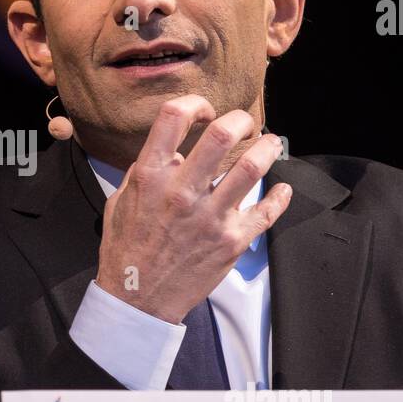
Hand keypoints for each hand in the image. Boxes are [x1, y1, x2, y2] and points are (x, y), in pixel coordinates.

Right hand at [95, 94, 291, 323]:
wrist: (138, 298)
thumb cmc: (126, 250)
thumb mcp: (121, 201)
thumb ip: (144, 172)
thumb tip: (168, 152)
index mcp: (151, 176)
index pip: (174, 117)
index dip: (195, 103)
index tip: (204, 111)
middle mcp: (182, 191)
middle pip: (222, 134)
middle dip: (240, 119)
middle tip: (244, 123)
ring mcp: (210, 216)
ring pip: (252, 168)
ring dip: (267, 148)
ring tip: (268, 145)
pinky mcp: (231, 241)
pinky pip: (267, 211)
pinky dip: (280, 196)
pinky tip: (281, 189)